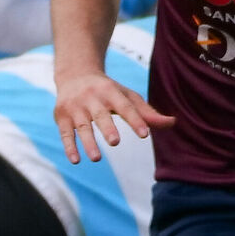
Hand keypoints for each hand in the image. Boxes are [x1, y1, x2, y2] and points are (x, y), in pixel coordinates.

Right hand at [52, 70, 172, 163]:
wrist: (74, 75)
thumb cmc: (107, 90)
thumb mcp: (127, 97)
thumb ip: (147, 112)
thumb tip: (173, 123)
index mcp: (110, 91)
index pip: (124, 107)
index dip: (135, 120)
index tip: (145, 134)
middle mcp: (91, 97)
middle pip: (100, 115)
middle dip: (107, 128)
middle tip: (115, 142)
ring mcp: (74, 107)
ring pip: (82, 126)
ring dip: (88, 142)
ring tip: (97, 159)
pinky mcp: (61, 116)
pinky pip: (65, 133)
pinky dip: (69, 146)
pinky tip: (75, 160)